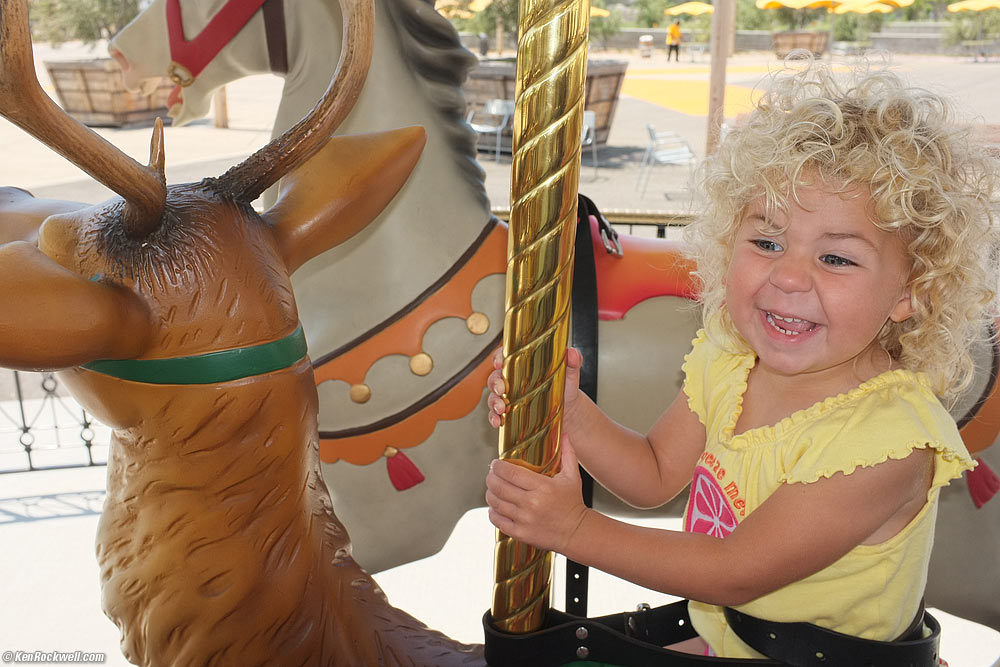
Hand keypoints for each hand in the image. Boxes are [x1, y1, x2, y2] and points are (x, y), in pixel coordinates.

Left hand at [485, 434, 588, 553]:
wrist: (577, 532)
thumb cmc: (573, 503)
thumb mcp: (573, 476)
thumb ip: (568, 453)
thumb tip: (564, 433)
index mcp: (543, 487)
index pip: (511, 473)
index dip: (498, 466)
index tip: (495, 463)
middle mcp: (532, 503)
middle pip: (499, 487)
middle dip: (490, 478)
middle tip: (491, 474)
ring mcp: (525, 519)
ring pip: (496, 503)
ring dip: (490, 494)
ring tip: (492, 488)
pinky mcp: (520, 533)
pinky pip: (498, 520)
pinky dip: (493, 512)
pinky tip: (496, 507)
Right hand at [486, 346, 582, 427]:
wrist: (568, 411)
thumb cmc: (565, 387)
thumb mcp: (570, 374)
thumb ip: (572, 362)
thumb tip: (573, 353)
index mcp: (522, 364)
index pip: (505, 356)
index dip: (498, 357)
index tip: (500, 362)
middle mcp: (511, 379)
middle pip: (495, 377)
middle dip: (495, 383)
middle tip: (502, 389)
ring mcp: (508, 397)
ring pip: (493, 396)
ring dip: (493, 402)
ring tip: (501, 408)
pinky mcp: (509, 413)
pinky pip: (495, 414)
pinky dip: (494, 418)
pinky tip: (498, 421)